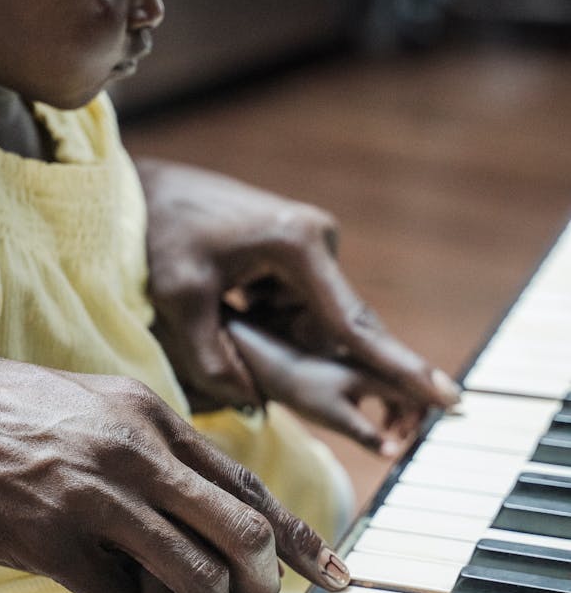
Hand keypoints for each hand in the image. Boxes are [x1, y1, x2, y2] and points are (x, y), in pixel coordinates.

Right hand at [0, 352, 348, 592]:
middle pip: (243, 535)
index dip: (301, 538)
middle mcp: (136, 452)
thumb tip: (205, 506)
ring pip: (195, 579)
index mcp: (149, 415)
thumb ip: (151, 447)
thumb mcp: (90, 405)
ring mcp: (96, 497)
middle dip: (258, 585)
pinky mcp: (52, 542)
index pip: (250, 485)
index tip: (334, 575)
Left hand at [138, 160, 459, 433]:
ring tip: (220, 302)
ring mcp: (311, 245)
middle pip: (333, 325)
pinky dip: (268, 319)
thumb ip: (213, 359)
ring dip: (272, 332)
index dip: (400, 368)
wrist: (145, 188)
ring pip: (311, 321)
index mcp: (300, 245)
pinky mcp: (298, 252)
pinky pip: (296, 306)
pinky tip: (228, 297)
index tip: (448, 398)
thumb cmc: (160, 235)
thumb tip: (254, 404)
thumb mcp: (179, 300)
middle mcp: (319, 240)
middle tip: (263, 335)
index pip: (355, 324)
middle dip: (304, 350)